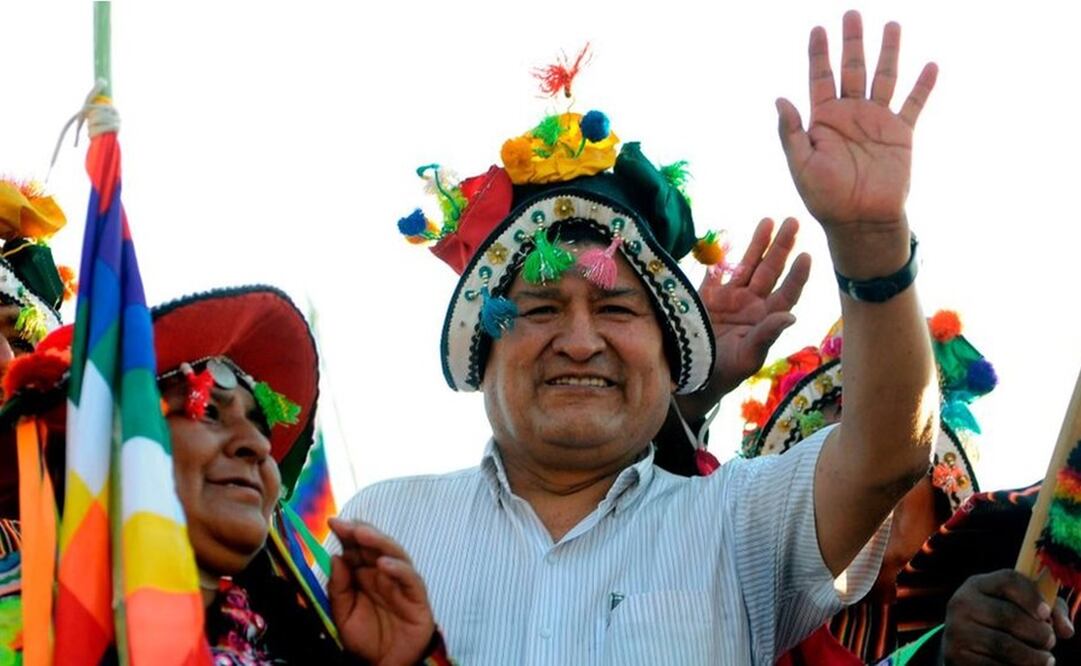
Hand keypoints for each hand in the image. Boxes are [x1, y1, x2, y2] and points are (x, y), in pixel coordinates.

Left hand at [327, 517, 435, 665]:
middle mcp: (384, 574)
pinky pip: (410, 578)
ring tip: (363, 535)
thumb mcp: (343, 615)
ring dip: (380, 542)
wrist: (384, 665)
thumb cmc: (366, 639)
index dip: (348, 533)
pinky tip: (384, 564)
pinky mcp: (417, 597)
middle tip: (346, 524)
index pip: (358, 547)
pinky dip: (398, 569)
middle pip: (376, 546)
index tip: (333, 521)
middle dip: (362, 532)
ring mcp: (401, 583)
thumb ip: (338, 588)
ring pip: (395, 554)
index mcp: (365, 574)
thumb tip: (335, 557)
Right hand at [677, 218, 809, 420]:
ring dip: (758, 244)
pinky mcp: (707, 295)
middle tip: (794, 222)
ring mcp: (730, 298)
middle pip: (770, 271)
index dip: (797, 275)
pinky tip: (728, 237)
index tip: (806, 255)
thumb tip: (792, 316)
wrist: (689, 377)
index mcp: (765, 319)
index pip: (786, 292)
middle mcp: (752, 304)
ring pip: (748, 264)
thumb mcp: (747, 358)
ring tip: (769, 220)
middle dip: (781, 247)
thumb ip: (766, 335)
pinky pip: (717, 271)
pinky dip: (720, 256)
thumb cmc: (723, 373)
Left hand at [777, 11, 934, 275]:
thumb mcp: (800, 165)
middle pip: (851, 68)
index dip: (818, 53)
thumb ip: (791, 132)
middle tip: (852, 13)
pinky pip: (913, 105)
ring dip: (888, 52)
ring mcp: (877, 122)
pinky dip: (922, 86)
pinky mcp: (901, 134)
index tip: (818, 28)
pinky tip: (930, 65)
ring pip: (884, 78)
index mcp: (823, 120)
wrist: (860, 220)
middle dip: (852, 41)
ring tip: (891, 25)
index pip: (820, 78)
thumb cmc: (825, 198)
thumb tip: (779, 98)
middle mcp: (850, 115)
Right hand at [941, 570, 1073, 664]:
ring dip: (1033, 656)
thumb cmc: (1001, 621)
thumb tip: (1065, 630)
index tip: (1046, 614)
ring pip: (1005, 645)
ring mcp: (957, 630)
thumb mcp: (1018, 606)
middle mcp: (962, 603)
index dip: (1032, 596)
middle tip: (1050, 641)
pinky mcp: (957, 656)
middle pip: (1009, 616)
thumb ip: (1050, 610)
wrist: (964, 643)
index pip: (1008, 580)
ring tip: (1045, 659)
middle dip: (1038, 632)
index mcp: (977, 585)